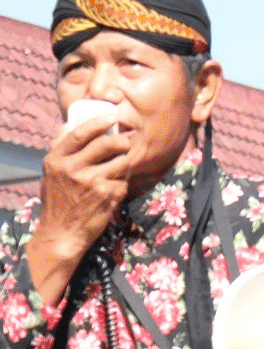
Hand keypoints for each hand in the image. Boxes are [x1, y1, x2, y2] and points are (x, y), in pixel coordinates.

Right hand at [28, 109, 130, 302]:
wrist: (62, 232)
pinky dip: (123, 181)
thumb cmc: (58, 200)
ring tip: (120, 165)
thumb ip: (61, 150)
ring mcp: (92, 183)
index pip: (79, 133)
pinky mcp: (108, 196)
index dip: (98, 122)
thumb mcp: (52, 172)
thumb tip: (71, 125)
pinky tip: (116, 186)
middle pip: (105, 144)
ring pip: (120, 162)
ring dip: (125, 161)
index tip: (112, 116)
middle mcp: (73, 169)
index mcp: (57, 160)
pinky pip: (123, 181)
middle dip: (121, 140)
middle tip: (127, 140)